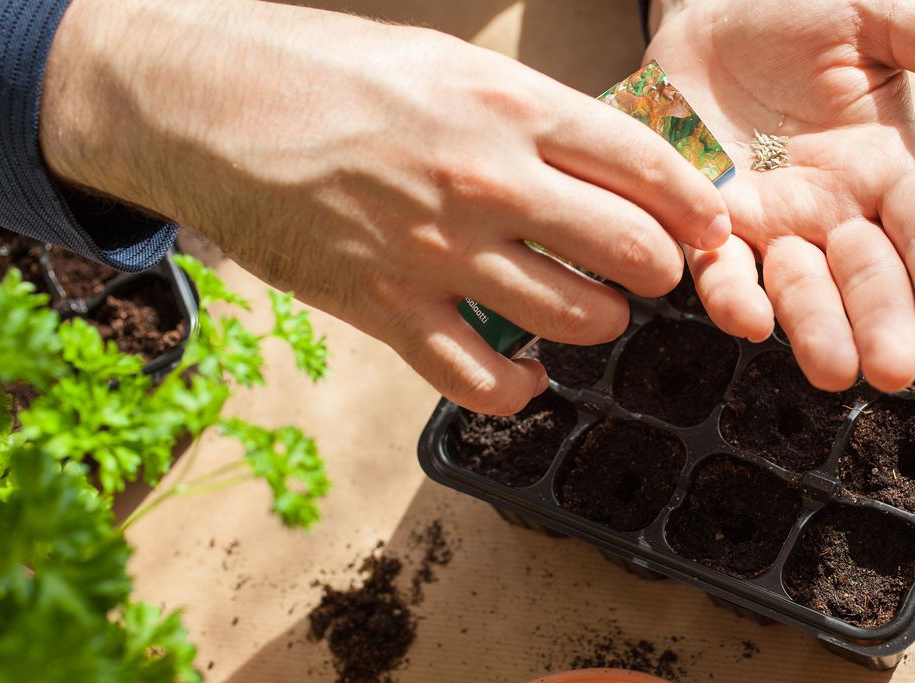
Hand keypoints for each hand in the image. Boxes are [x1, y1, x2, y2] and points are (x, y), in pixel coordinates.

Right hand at [40, 0, 731, 413]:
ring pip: (577, 319)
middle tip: (649, 273)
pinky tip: (527, 372)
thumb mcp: (447, 63)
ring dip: (599, 324)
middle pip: (632, 252)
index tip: (710, 233)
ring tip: (588, 311)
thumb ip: (531, 115)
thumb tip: (609, 163)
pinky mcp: (388, 311)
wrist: (205, 104)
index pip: (648, 167)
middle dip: (660, 272)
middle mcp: (488, 180)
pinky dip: (522, 387)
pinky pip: (487, 380)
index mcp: (509, 106)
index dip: (697, 210)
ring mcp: (438, 252)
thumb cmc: (326, 72)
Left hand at [647, 0, 914, 390]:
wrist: (708, 13)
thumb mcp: (876, 18)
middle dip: (881, 323)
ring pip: (798, 288)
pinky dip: (733, 296)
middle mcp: (834, 212)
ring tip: (833, 369)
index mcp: (886, 171)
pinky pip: (721, 270)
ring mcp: (772, 224)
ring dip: (815, 328)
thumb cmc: (796, 15)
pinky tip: (747, 319)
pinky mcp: (709, 226)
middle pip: (868, 277)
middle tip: (891, 371)